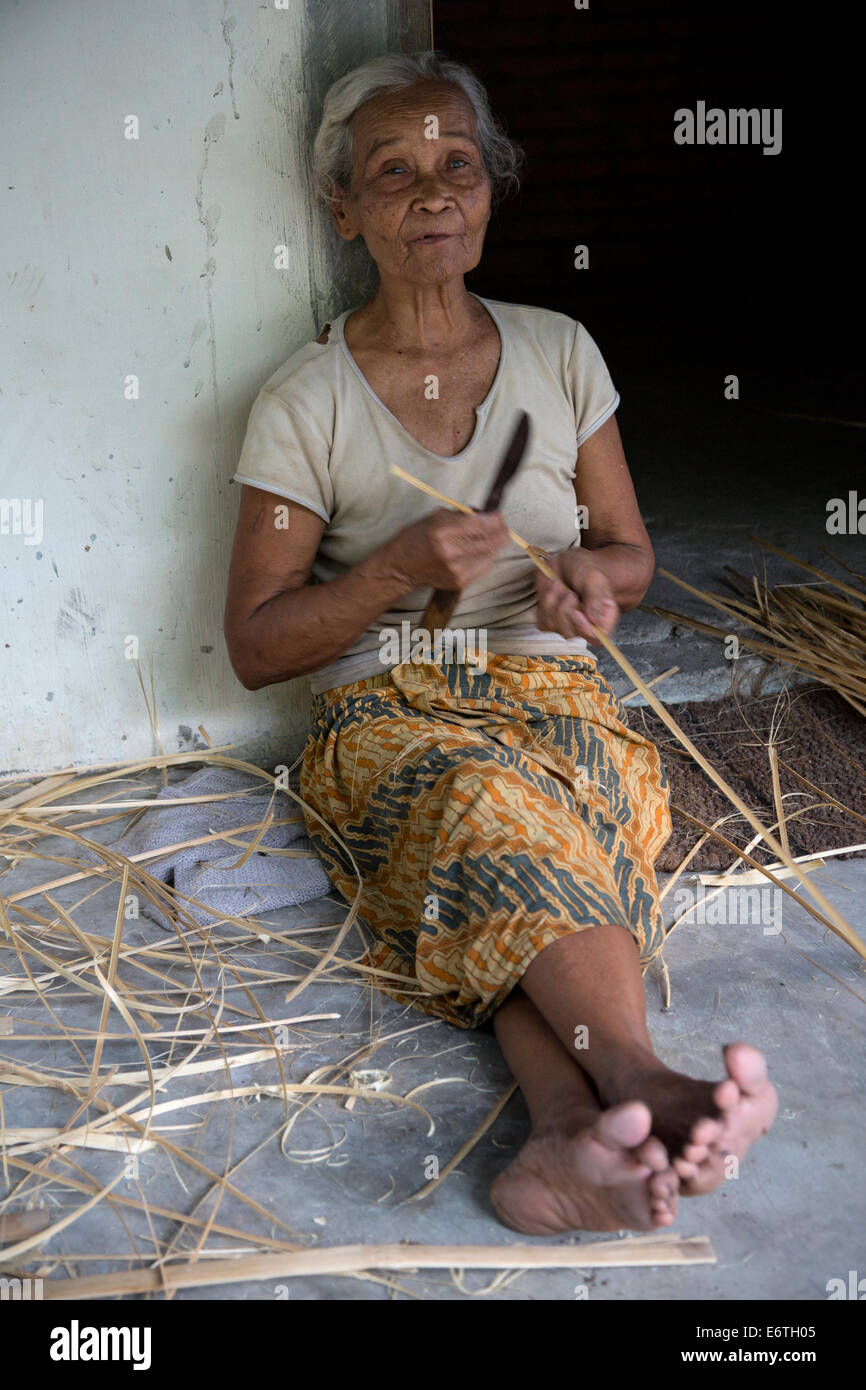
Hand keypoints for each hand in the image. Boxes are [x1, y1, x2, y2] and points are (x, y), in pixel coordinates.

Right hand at [389, 507, 509, 590]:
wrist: (401, 568)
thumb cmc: (415, 538)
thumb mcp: (434, 517)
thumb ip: (461, 515)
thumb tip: (484, 514)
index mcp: (444, 531)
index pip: (482, 524)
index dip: (496, 519)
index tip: (498, 515)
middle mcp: (452, 552)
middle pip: (492, 540)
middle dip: (501, 530)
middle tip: (501, 525)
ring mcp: (457, 569)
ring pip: (492, 554)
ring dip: (495, 544)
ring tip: (491, 537)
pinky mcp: (460, 581)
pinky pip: (485, 566)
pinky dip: (487, 557)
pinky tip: (480, 551)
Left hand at [534, 548, 618, 642]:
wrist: (569, 563)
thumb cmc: (586, 570)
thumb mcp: (595, 578)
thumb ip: (596, 599)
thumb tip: (594, 621)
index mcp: (603, 619)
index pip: (597, 639)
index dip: (584, 628)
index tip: (577, 611)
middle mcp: (585, 627)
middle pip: (570, 633)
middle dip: (564, 609)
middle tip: (570, 592)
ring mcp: (565, 625)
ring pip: (552, 625)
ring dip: (553, 601)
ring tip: (559, 585)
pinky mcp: (549, 620)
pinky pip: (541, 620)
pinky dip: (543, 602)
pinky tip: (551, 589)